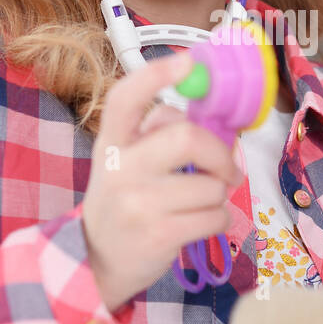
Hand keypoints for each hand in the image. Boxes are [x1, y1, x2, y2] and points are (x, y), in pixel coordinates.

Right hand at [81, 50, 243, 311]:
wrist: (96, 262)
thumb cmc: (123, 201)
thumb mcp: (124, 161)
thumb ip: (155, 133)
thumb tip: (206, 114)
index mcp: (111, 143)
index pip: (125, 98)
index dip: (157, 75)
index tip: (189, 62)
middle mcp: (120, 168)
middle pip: (188, 138)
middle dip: (221, 154)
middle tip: (226, 169)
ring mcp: (138, 203)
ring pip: (211, 185)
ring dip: (218, 195)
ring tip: (198, 204)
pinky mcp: (160, 235)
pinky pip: (214, 217)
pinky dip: (217, 220)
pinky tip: (197, 225)